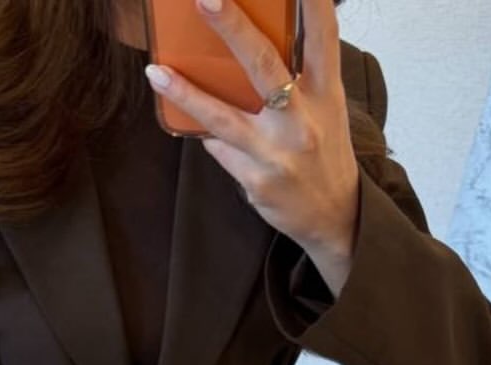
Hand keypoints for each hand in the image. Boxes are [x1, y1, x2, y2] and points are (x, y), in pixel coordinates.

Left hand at [145, 0, 360, 263]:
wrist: (334, 216)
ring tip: (156, 73)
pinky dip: (205, 133)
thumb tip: (250, 42)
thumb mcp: (325, 108)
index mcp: (325, 93)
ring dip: (186, 93)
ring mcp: (277, 152)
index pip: (322, 36)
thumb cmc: (323, 151)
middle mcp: (302, 119)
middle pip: (264, 65)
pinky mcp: (256, 180)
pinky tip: (189, 122)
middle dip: (233, 28)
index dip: (312, 2)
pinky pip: (219, 148)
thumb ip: (299, 75)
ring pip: (224, 117)